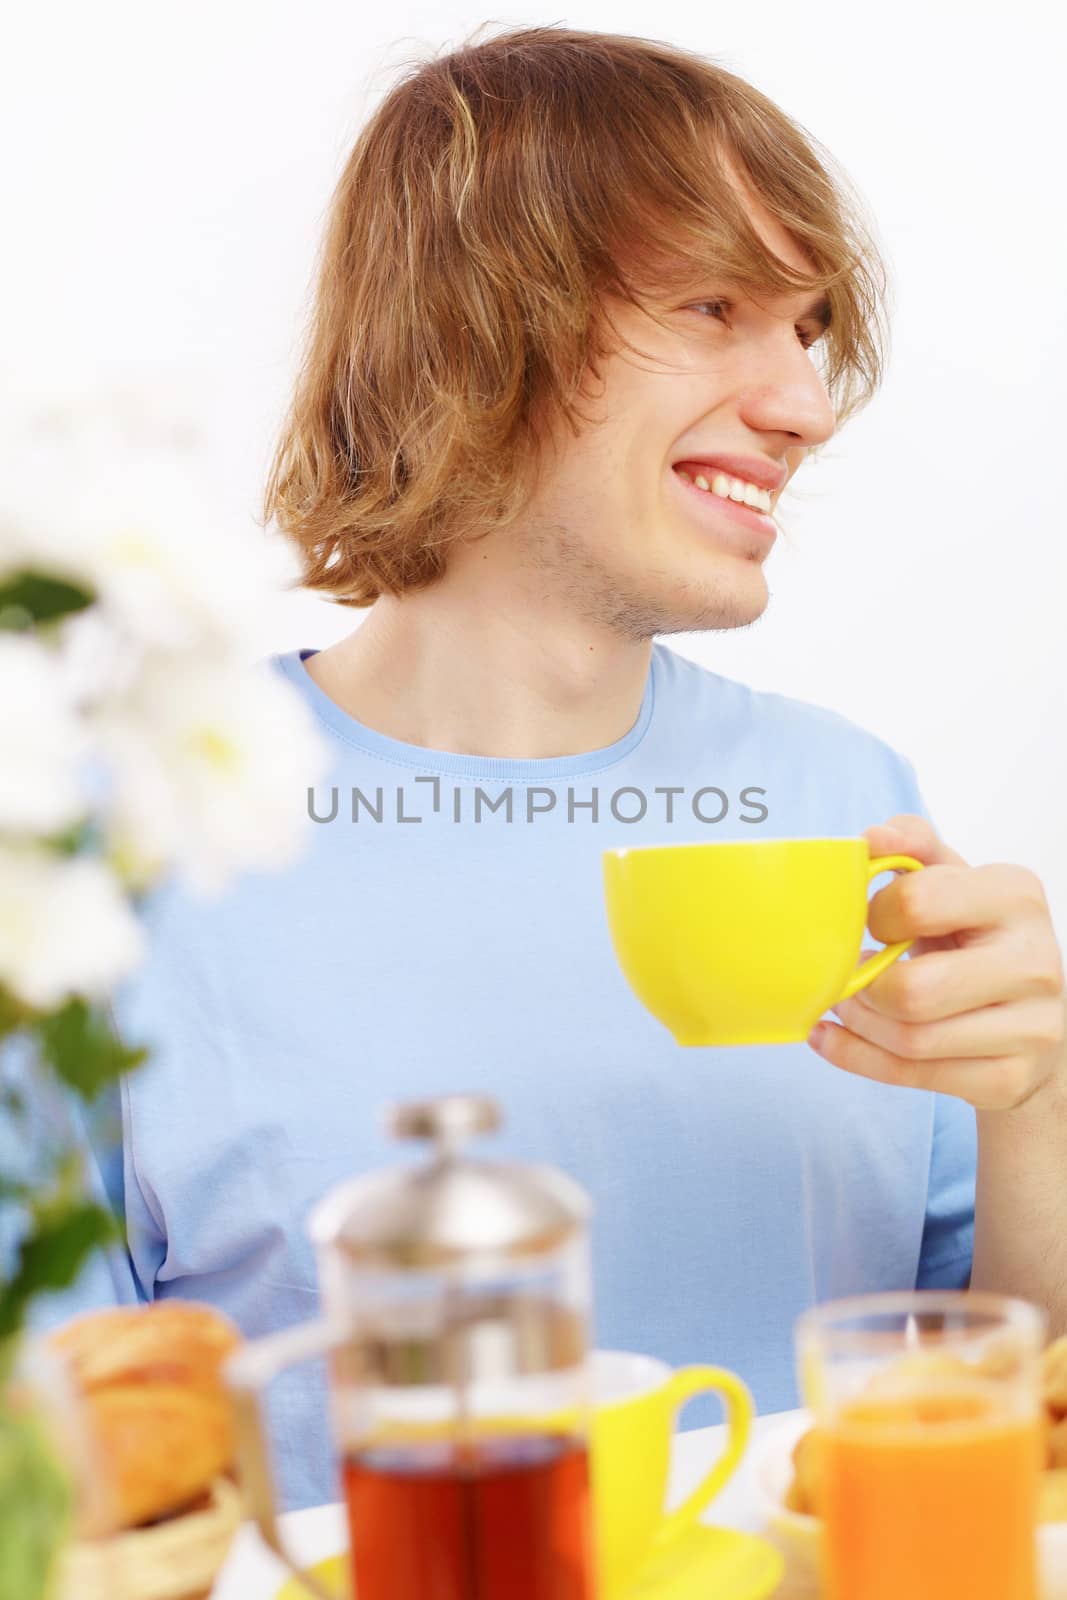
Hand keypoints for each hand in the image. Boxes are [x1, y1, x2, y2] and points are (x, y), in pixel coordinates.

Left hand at [807, 815, 1066, 1111]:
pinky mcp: (1011, 1078)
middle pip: (913, 990)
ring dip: (859, 1022)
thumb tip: (872, 837)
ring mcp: (1032, 1027)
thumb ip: (913, 849)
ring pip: (910, 1040)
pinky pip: (914, 1076)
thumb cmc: (975, 939)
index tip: (871, 922)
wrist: (1028, 1016)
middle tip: (850, 974)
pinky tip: (833, 1037)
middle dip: (863, 986)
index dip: (875, 914)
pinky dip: (858, 1057)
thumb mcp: (953, 883)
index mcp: (1016, 895)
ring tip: (846, 1003)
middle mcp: (1035, 961)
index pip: (918, 902)